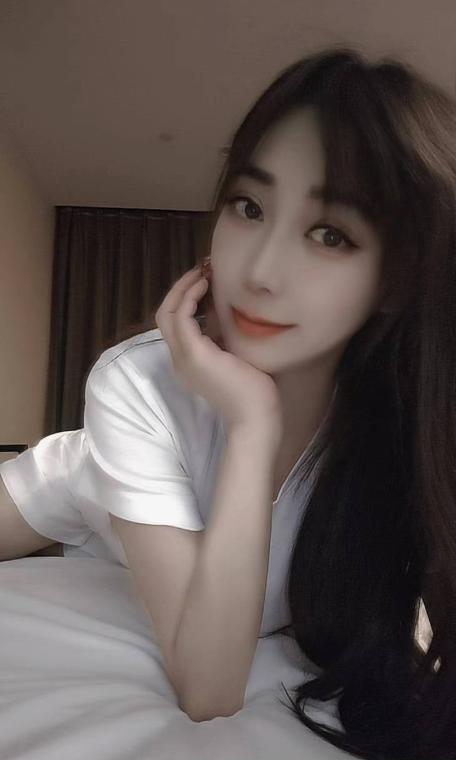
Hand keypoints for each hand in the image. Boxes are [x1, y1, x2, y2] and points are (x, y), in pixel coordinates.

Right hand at [155, 266, 282, 433]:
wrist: (256, 416)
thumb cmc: (254, 390)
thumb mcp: (236, 356)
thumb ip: (225, 337)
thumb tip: (229, 310)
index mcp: (188, 361)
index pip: (175, 322)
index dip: (185, 298)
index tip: (205, 280)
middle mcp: (179, 359)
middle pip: (164, 314)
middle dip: (180, 288)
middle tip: (202, 270)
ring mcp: (183, 358)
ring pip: (167, 313)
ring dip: (183, 288)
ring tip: (203, 272)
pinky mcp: (194, 355)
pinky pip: (181, 318)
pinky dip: (189, 297)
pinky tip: (205, 285)